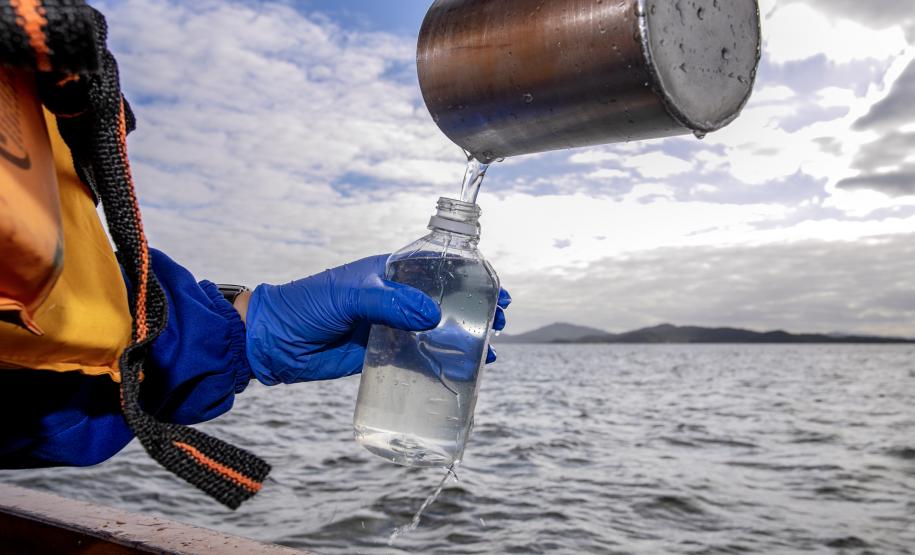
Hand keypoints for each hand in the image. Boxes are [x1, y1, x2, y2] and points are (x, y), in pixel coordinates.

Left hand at [244, 254, 509, 384]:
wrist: (274, 343)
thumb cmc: (307, 305)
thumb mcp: (348, 295)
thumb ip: (389, 303)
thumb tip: (432, 316)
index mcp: (390, 273)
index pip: (439, 269)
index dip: (470, 277)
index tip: (494, 287)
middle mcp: (396, 299)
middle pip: (446, 301)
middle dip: (475, 309)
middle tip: (500, 320)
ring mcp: (391, 328)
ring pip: (438, 331)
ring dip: (465, 337)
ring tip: (490, 349)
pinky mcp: (383, 356)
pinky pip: (419, 359)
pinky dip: (443, 364)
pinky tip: (464, 371)